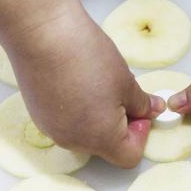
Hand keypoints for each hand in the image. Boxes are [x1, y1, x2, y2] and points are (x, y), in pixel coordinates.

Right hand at [7, 3, 164, 167]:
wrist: (41, 33)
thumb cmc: (87, 57)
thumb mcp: (125, 81)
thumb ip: (142, 103)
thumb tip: (152, 111)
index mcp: (100, 139)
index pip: (129, 157)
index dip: (141, 135)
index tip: (139, 109)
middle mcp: (73, 142)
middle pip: (105, 146)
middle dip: (119, 124)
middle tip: (121, 92)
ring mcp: (51, 129)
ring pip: (85, 133)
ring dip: (97, 116)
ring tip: (97, 83)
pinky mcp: (38, 114)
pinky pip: (65, 121)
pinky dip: (76, 108)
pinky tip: (76, 81)